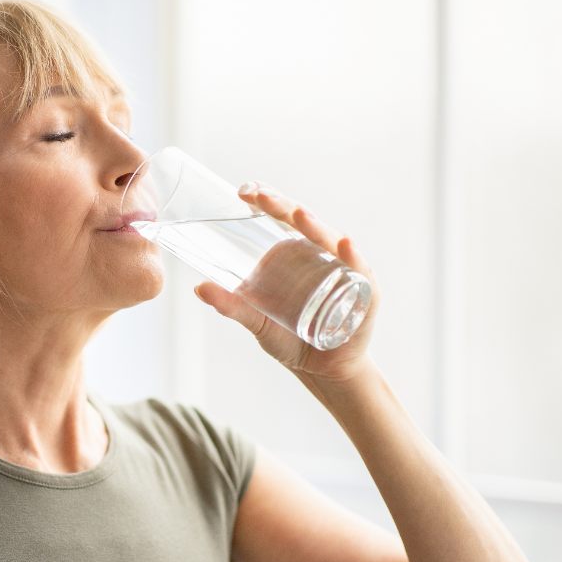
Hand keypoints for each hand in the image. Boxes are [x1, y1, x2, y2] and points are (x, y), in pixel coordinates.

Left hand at [193, 182, 379, 383]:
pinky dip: (353, 258)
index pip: (281, 219)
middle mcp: (320, 256)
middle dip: (284, 207)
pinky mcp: (363, 293)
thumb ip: (231, 305)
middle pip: (304, 223)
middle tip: (261, 197)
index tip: (244, 190)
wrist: (319, 371)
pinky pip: (359, 272)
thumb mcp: (255, 321)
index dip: (266, 202)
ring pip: (330, 241)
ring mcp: (343, 271)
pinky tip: (344, 246)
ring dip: (316, 227)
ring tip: (299, 215)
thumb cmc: (289, 339)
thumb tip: (199, 288)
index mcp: (294, 254)